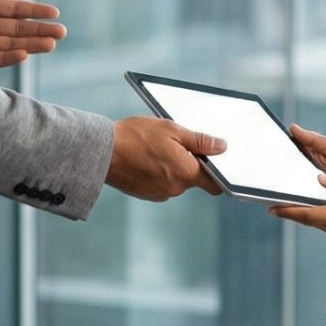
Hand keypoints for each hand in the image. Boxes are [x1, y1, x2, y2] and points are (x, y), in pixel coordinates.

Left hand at [0, 0, 65, 69]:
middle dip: (40, 30)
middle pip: (18, 28)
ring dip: (30, 44)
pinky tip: (23, 53)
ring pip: (10, 44)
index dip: (34, 10)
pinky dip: (8, 57)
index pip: (14, 8)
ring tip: (50, 44)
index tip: (54, 11)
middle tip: (61, 32)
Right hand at [107, 116, 225, 200]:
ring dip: (171, 167)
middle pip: (192, 178)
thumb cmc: (137, 137)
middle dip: (188, 162)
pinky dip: (157, 173)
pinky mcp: (145, 194)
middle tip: (175, 143)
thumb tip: (222, 147)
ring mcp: (159, 194)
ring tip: (156, 148)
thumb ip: (200, 141)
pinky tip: (145, 157)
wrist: (103, 152)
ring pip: (175, 180)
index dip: (217, 173)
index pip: (214, 184)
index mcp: (186, 173)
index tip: (211, 160)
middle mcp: (175, 189)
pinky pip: (160, 183)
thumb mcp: (172, 131)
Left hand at [271, 175, 325, 274]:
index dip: (288, 212)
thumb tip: (320, 179)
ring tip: (300, 201)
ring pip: (322, 225)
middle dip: (295, 212)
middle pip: (312, 221)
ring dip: (311, 215)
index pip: (309, 215)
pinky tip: (325, 209)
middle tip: (278, 201)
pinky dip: (325, 219)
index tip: (271, 208)